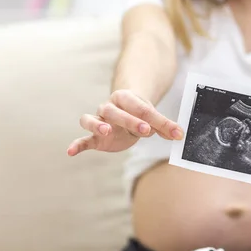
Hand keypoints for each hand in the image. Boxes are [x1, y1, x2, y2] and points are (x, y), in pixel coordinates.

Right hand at [67, 90, 182, 155]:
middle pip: (115, 112)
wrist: (126, 113)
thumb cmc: (140, 115)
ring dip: (96, 125)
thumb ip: (165, 127)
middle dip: (129, 120)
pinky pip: (83, 139)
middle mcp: (109, 107)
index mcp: (125, 98)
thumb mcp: (154, 119)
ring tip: (105, 132)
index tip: (164, 129)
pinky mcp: (94, 137)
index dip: (152, 118)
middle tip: (145, 130)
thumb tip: (179, 135)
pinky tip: (71, 152)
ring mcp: (99, 121)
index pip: (139, 107)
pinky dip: (77, 145)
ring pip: (91, 120)